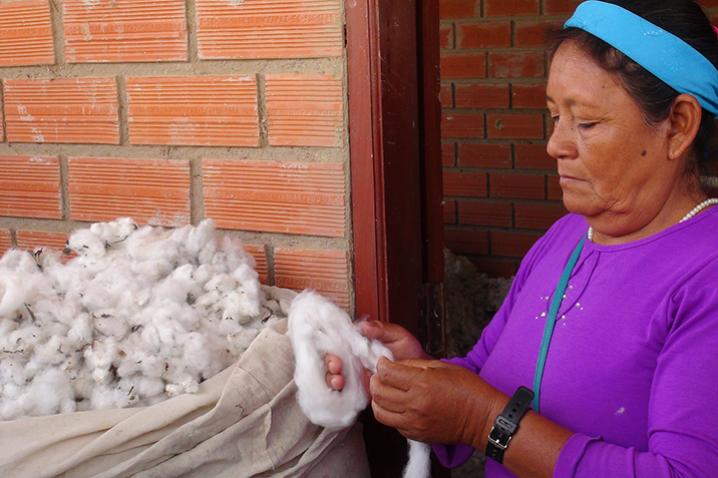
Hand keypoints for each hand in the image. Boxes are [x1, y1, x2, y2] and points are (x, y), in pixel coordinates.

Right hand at [325, 320, 428, 390]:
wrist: (422, 374)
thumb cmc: (410, 353)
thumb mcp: (398, 335)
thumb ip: (381, 328)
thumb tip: (363, 326)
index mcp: (360, 344)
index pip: (337, 344)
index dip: (331, 349)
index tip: (336, 355)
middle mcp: (355, 359)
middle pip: (332, 362)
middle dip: (329, 365)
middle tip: (337, 367)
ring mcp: (357, 375)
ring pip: (335, 377)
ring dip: (332, 379)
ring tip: (339, 381)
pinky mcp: (362, 390)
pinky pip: (346, 393)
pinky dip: (341, 393)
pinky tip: (343, 392)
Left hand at [369, 357, 504, 445]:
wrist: (482, 418)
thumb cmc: (467, 390)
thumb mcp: (442, 366)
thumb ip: (415, 365)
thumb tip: (395, 364)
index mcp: (422, 384)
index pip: (387, 373)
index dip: (382, 365)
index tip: (384, 363)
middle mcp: (415, 405)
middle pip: (379, 392)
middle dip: (376, 380)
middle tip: (381, 376)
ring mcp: (414, 422)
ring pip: (380, 411)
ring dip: (378, 399)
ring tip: (385, 391)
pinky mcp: (416, 434)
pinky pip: (392, 423)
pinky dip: (389, 413)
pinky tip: (397, 405)